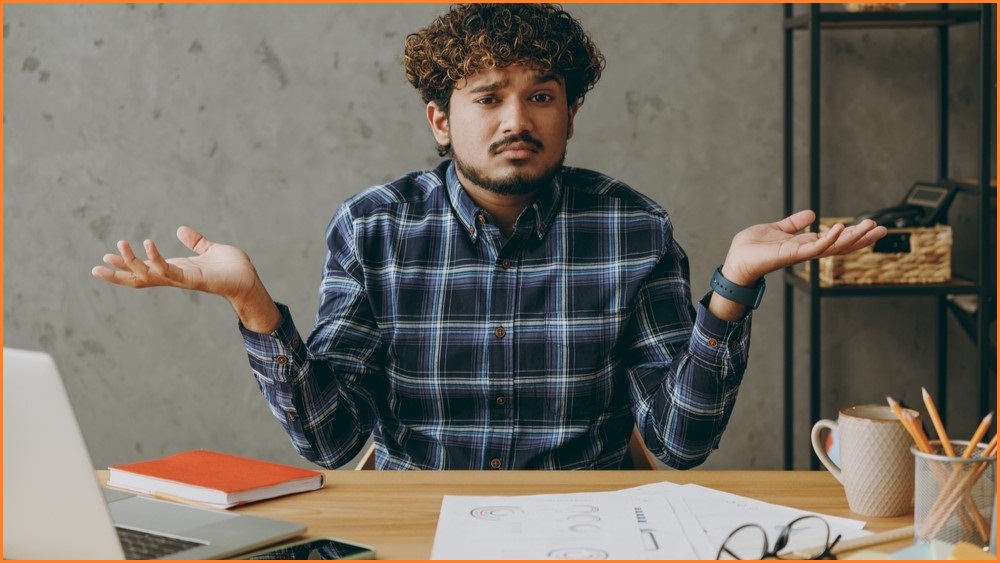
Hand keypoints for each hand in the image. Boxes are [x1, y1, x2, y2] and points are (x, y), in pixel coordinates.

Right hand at [92, 226, 281, 331]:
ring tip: (118, 247)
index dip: (126, 265)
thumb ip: (196, 242)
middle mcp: (175, 277)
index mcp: (176, 270)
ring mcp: (182, 279)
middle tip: (95, 268)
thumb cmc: (232, 268)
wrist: (249, 280)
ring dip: (131, 263)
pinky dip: (156, 259)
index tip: (106, 258)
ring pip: (148, 275)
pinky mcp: (192, 278)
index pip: (145, 269)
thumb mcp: (210, 250)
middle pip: (139, 278)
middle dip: (117, 275)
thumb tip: (181, 230)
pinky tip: (147, 244)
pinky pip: (169, 271)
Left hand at [721, 210, 886, 284]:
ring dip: (852, 237)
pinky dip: (829, 238)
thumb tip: (812, 214)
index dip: (853, 234)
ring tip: (869, 227)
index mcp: (804, 244)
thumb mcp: (776, 229)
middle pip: (841, 245)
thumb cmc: (751, 249)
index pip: (834, 239)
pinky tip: (840, 229)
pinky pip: (815, 247)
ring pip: (833, 247)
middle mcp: (806, 251)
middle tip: (882, 229)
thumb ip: (793, 223)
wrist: (735, 261)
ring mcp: (801, 254)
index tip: (872, 226)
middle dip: (862, 238)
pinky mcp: (792, 255)